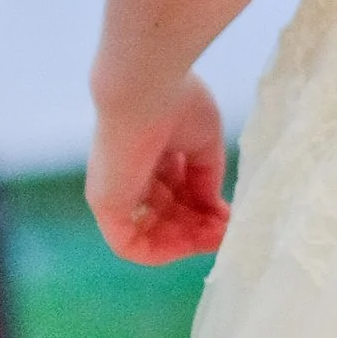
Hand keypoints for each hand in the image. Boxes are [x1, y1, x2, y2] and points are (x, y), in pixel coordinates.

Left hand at [87, 75, 230, 264]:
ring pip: (152, 234)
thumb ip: (206, 179)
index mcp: (149, 157)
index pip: (175, 195)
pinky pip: (132, 245)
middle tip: (228, 230)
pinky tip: (195, 243)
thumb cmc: (176, 102)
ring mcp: (116, 193)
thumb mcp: (202, 145)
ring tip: (218, 236)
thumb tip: (213, 210)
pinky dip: (165, 251)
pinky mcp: (107, 205)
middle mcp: (129, 178)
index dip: (204, 209)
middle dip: (200, 228)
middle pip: (166, 217)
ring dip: (187, 242)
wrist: (148, 87)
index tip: (229, 214)